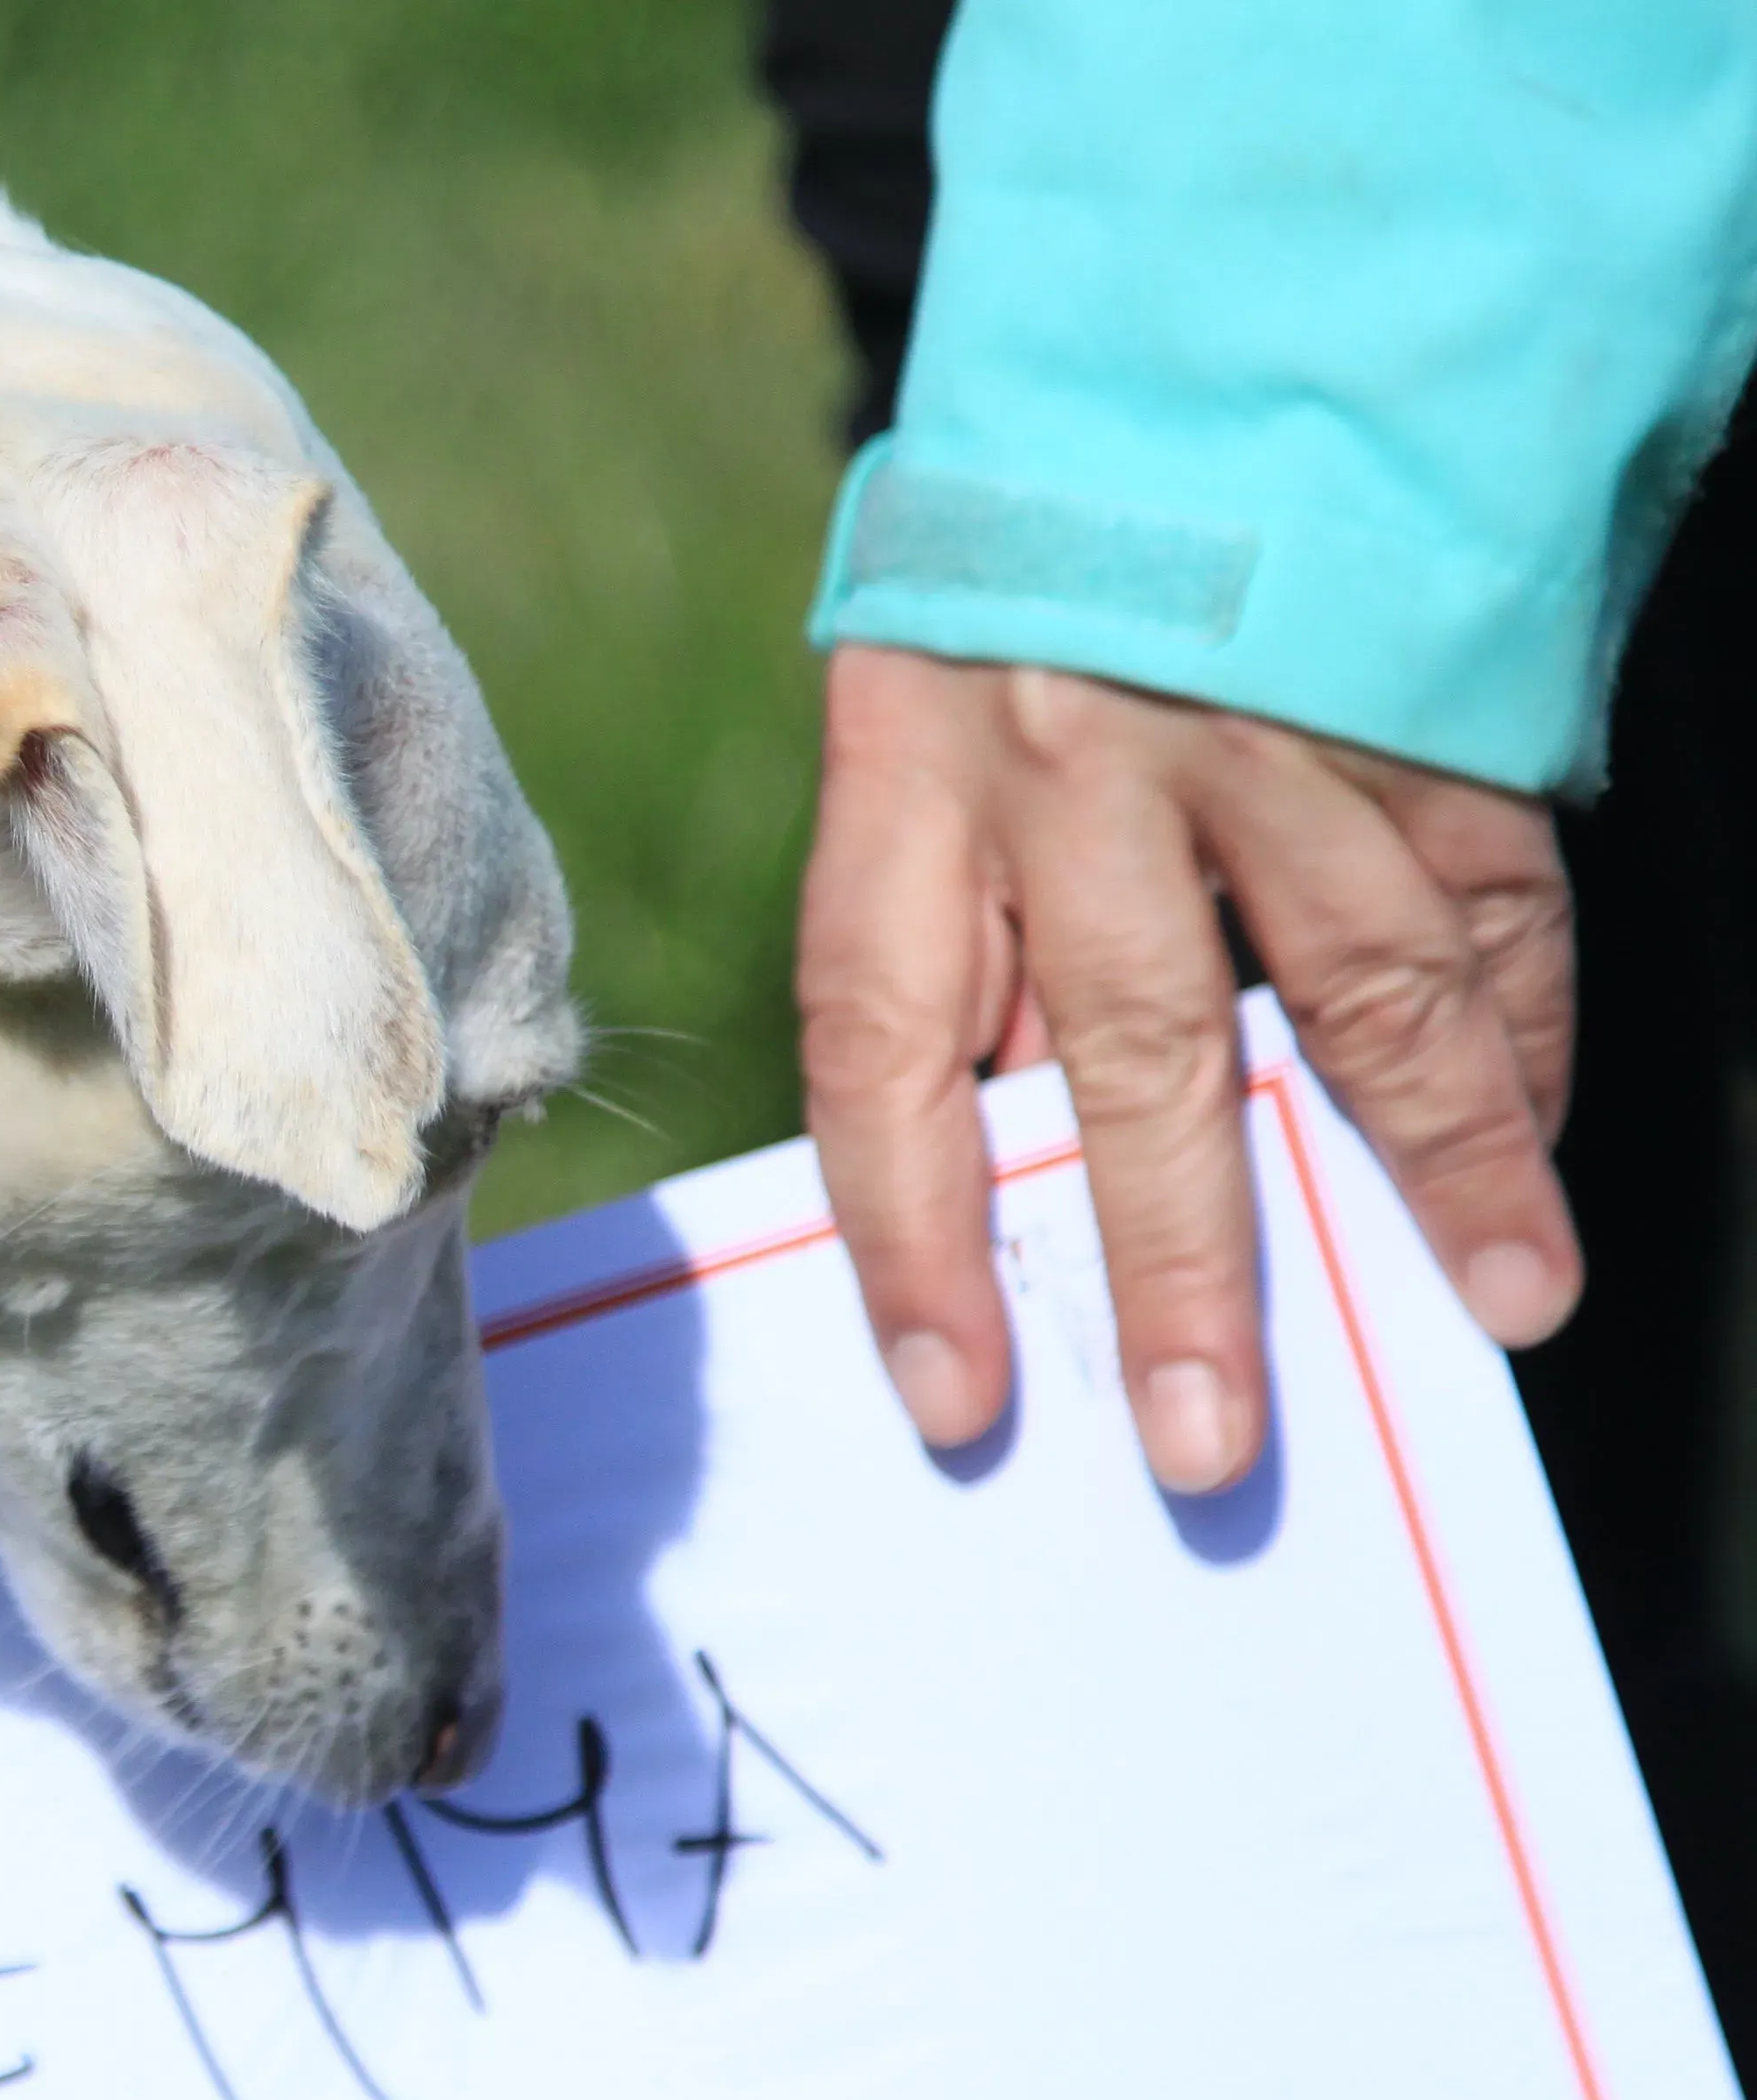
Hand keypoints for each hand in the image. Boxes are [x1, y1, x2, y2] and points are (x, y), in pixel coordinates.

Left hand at [797, 646, 1579, 1491]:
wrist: (1172, 338)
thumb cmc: (1015, 589)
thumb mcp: (916, 735)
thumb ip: (966, 942)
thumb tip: (1016, 1195)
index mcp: (909, 771)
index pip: (884, 1048)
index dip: (912, 1238)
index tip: (956, 1398)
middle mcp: (1080, 754)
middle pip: (1133, 1053)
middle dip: (1176, 1268)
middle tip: (1206, 1443)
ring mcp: (1271, 723)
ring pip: (1365, 986)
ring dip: (1439, 1169)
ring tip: (1497, 1316)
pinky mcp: (1421, 692)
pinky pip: (1490, 899)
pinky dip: (1521, 1038)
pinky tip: (1531, 1155)